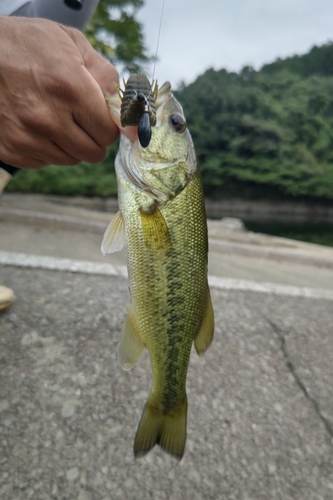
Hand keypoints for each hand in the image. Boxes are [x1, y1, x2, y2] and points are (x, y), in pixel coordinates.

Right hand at [0, 16, 118, 167]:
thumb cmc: (27, 44)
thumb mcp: (72, 44)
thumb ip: (107, 78)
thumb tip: (131, 116)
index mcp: (68, 88)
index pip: (108, 133)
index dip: (108, 126)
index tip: (101, 118)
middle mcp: (47, 118)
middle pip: (93, 153)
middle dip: (93, 138)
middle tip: (81, 119)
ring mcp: (27, 137)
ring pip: (70, 160)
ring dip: (71, 144)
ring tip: (56, 118)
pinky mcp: (11, 149)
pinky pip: (45, 162)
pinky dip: (47, 148)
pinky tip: (38, 126)